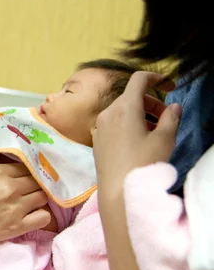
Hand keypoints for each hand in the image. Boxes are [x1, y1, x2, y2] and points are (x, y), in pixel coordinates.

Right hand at [0, 163, 50, 259]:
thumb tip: (12, 173)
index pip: (25, 166)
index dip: (27, 171)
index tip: (26, 176)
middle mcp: (10, 187)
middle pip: (37, 180)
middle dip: (35, 183)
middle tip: (30, 189)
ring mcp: (17, 207)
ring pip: (43, 196)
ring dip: (39, 198)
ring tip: (32, 201)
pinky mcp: (19, 226)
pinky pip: (44, 217)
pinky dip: (42, 215)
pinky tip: (34, 215)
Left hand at [93, 71, 180, 200]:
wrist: (118, 191)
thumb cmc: (143, 163)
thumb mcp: (165, 139)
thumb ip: (171, 118)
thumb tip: (173, 106)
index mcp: (125, 107)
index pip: (138, 80)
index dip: (156, 77)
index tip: (170, 86)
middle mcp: (108, 113)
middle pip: (131, 96)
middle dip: (151, 102)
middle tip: (166, 117)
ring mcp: (99, 127)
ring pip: (121, 110)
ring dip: (139, 114)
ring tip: (154, 131)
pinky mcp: (96, 140)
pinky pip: (113, 123)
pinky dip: (127, 124)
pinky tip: (137, 141)